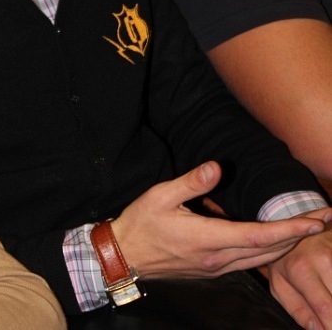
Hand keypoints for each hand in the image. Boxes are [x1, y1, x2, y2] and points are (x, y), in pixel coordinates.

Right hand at [110, 162, 326, 279]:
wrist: (124, 256)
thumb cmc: (141, 223)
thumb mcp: (161, 195)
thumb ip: (192, 181)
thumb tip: (217, 166)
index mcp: (207, 240)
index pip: (258, 236)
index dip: (289, 229)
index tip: (314, 221)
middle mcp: (217, 259)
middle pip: (268, 251)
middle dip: (299, 236)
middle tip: (324, 220)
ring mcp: (216, 268)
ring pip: (261, 260)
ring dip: (287, 245)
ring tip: (307, 229)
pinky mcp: (212, 269)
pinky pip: (248, 262)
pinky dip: (268, 250)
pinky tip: (274, 239)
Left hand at [268, 215, 331, 329]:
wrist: (298, 228)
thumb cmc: (287, 260)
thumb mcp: (280, 284)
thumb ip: (298, 310)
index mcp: (302, 269)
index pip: (325, 307)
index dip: (331, 327)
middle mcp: (324, 259)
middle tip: (327, 316)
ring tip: (325, 292)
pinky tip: (329, 286)